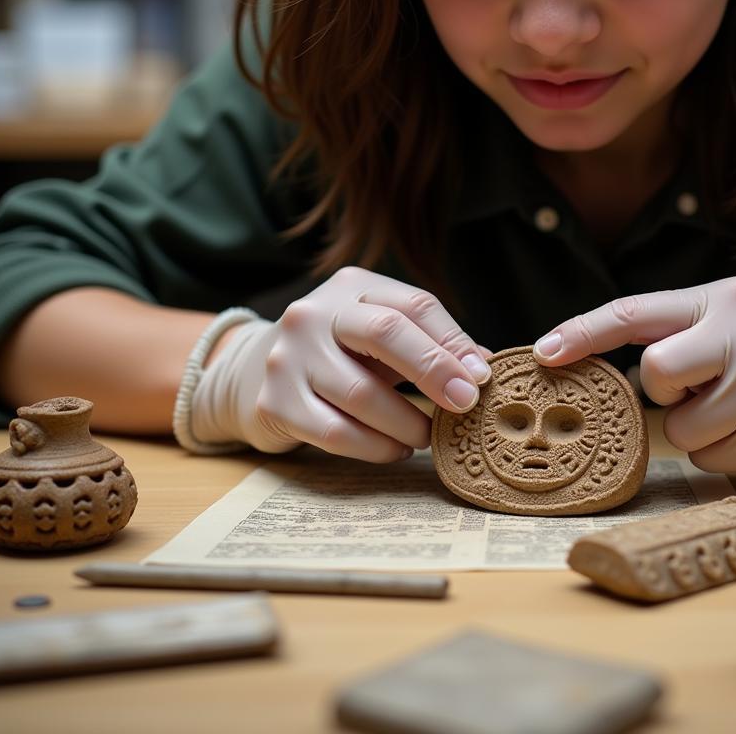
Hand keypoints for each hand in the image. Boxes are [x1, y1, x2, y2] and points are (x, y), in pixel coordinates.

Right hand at [189, 267, 491, 460]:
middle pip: (386, 332)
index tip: (482, 377)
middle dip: (434, 370)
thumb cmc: (337, 352)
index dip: (454, 342)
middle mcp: (316, 313)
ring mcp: (290, 356)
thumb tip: (483, 368)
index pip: (415, 305)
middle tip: (465, 404)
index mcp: (352, 287)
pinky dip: (376, 446)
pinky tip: (395, 449)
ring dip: (408, 421)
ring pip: (362, 393)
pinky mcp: (275, 402)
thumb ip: (428, 343)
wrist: (252, 372)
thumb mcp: (378, 334)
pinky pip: (336, 432)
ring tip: (429, 436)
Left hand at [532, 277, 735, 471]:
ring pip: (681, 431)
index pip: (637, 313)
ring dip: (697, 423)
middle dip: (662, 388)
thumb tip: (606, 363)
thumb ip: (681, 325)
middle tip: (697, 381)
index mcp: (727, 299)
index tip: (542, 352)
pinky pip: (715, 460)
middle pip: (654, 378)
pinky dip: (726, 448)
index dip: (583, 333)